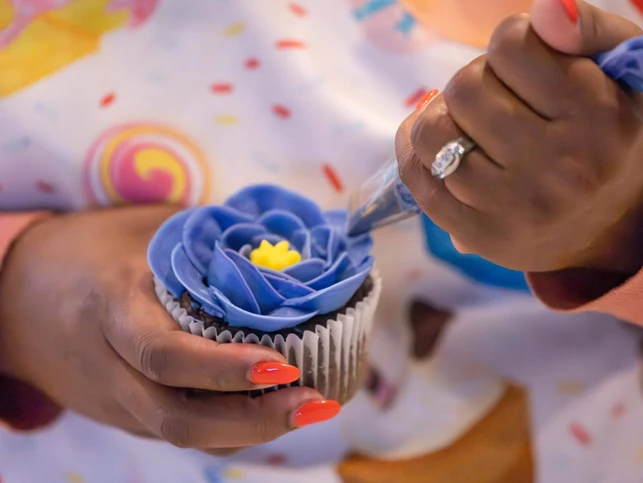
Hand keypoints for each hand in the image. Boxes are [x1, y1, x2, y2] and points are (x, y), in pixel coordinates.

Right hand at [0, 206, 337, 450]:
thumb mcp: (144, 231)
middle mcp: (111, 367)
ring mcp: (116, 399)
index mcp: (111, 309)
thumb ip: (204, 241)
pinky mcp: (124, 412)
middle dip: (253, 420)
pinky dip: (230, 427)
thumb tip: (283, 245)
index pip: (165, 355)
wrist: (16, 296)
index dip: (225, 368)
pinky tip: (274, 411)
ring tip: (310, 409)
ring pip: (183, 435)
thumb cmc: (92, 249)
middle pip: (177, 419)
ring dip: (251, 431)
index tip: (284, 365)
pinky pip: (180, 430)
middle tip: (316, 401)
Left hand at [396, 0, 642, 274]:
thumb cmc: (607, 137)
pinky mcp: (478, 235)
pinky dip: (412, 151)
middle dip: (473, 80)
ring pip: (433, 134)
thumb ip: (587, 31)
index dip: (509, 42)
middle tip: (493, 97)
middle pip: (465, 88)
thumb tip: (543, 8)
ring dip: (439, 116)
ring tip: (462, 122)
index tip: (519, 62)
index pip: (511, 46)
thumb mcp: (624, 74)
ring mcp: (513, 207)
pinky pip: (417, 178)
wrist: (609, 226)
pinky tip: (432, 144)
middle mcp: (557, 167)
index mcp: (597, 116)